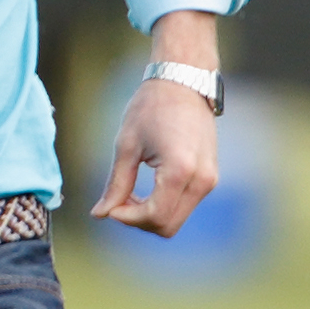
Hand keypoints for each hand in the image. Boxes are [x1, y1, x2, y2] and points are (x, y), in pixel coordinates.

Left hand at [92, 13, 218, 237]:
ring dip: (149, 215)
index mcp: (180, 170)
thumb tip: (100, 214)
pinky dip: (162, 206)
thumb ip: (116, 184)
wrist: (184, 82)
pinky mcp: (209, 178)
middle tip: (117, 200)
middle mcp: (202, 180)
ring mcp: (209, 180)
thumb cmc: (151, 108)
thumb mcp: (126, 146)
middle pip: (167, 226)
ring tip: (129, 192)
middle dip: (138, 220)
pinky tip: (145, 189)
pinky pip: (183, 206)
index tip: (110, 205)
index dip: (127, 217)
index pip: (154, 216)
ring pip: (176, 220)